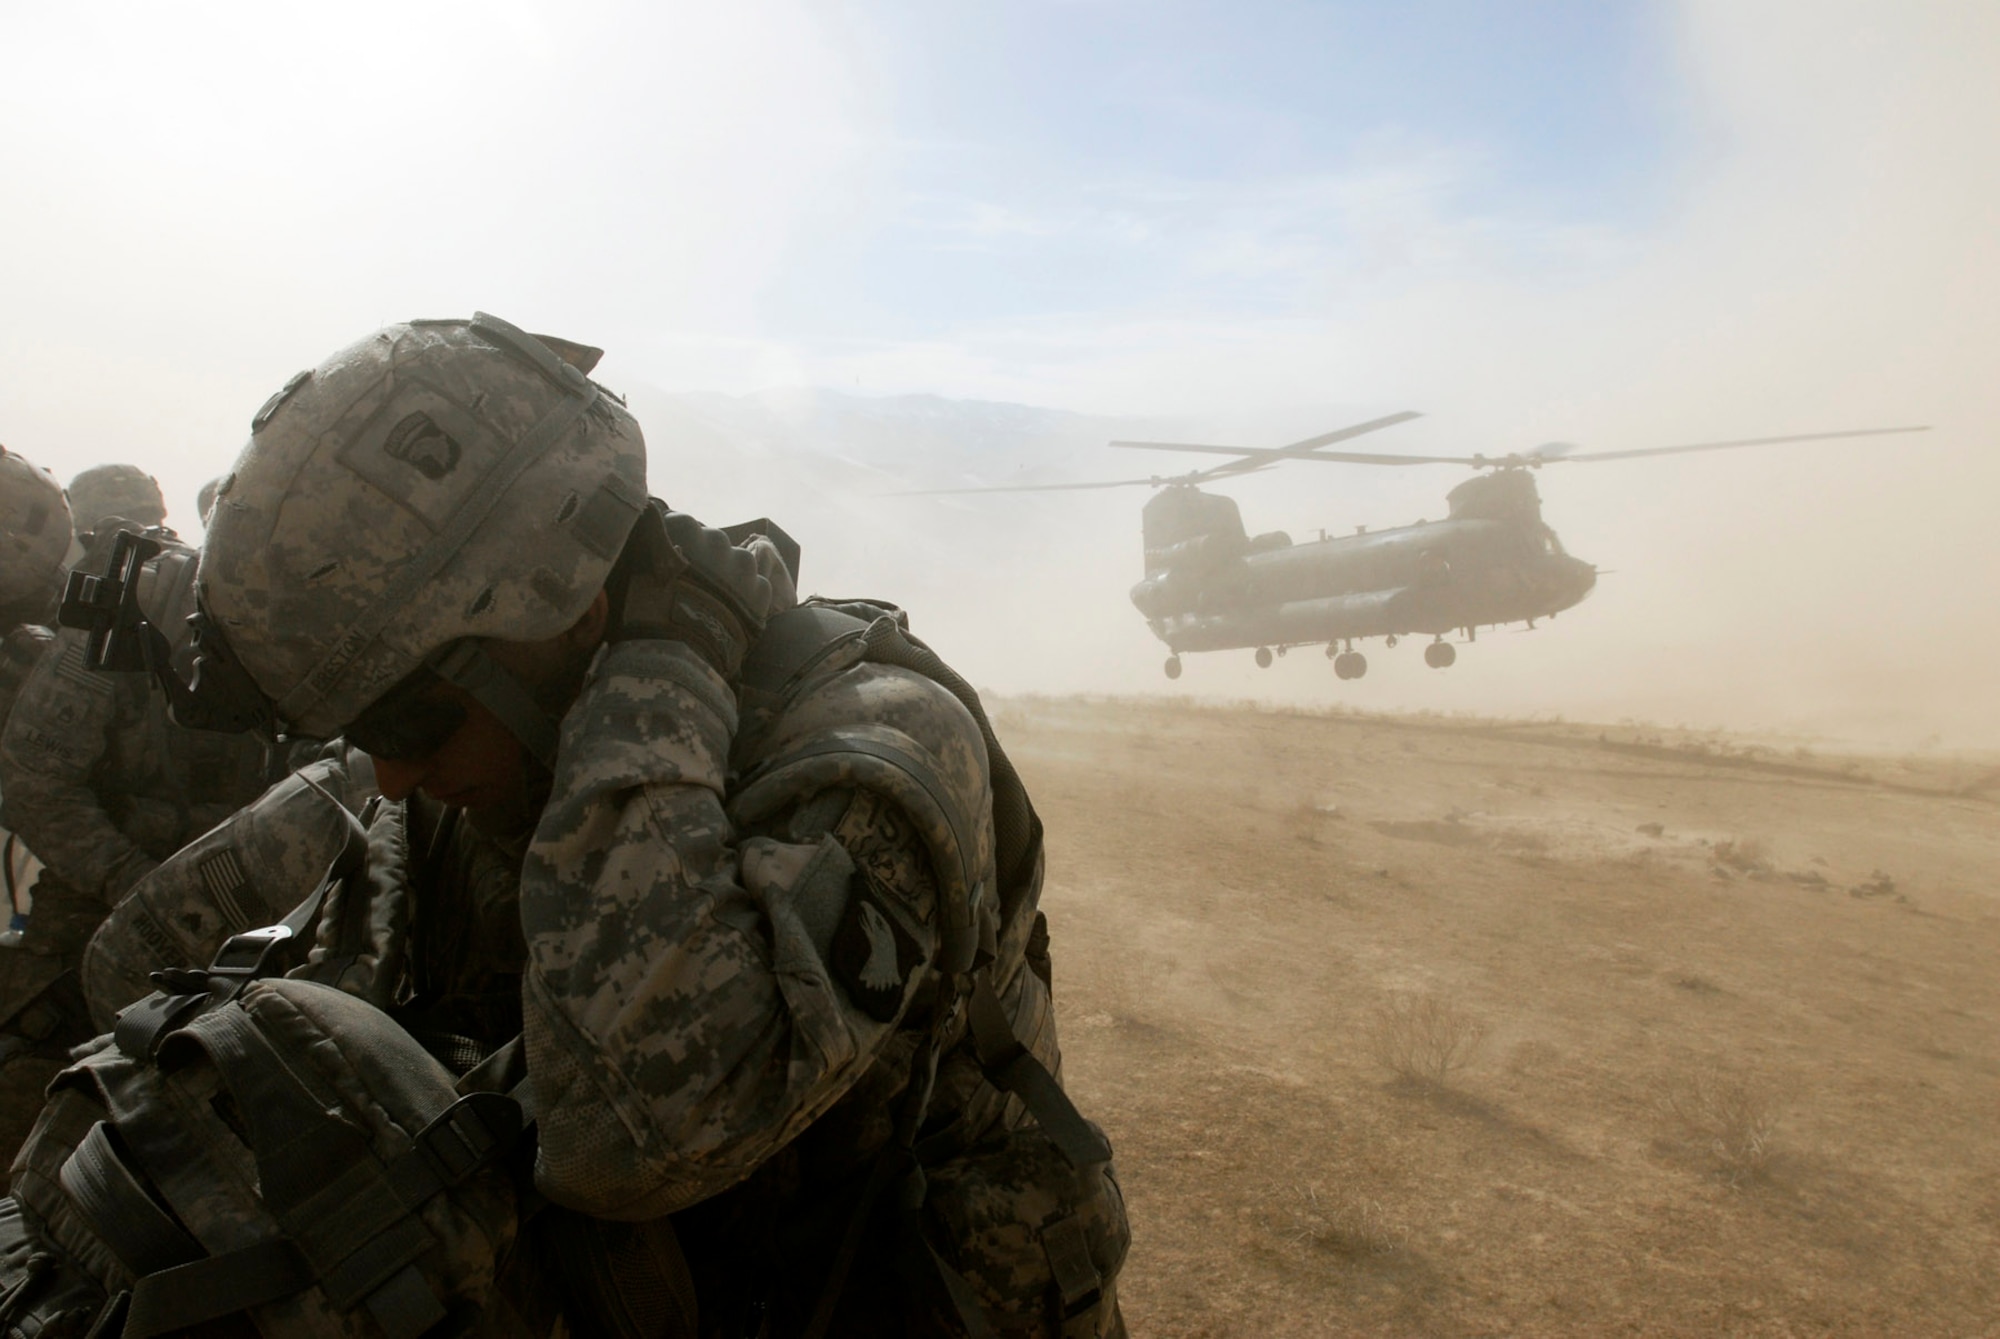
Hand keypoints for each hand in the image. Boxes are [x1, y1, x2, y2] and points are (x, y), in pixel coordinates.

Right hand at [656, 511, 774, 680]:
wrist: (683, 654)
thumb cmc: (648, 613)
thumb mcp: (636, 575)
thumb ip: (648, 551)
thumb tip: (648, 536)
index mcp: (685, 530)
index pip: (679, 521)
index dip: (674, 537)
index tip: (667, 553)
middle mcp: (717, 540)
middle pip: (710, 541)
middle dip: (702, 556)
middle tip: (691, 581)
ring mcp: (744, 564)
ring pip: (736, 562)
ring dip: (727, 574)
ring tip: (714, 600)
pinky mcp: (762, 590)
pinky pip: (754, 586)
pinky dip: (745, 595)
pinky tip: (731, 612)